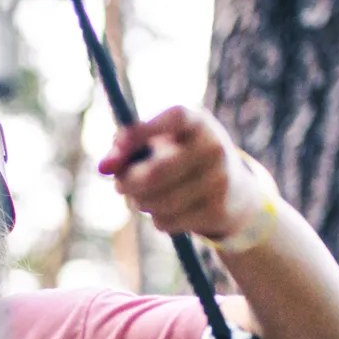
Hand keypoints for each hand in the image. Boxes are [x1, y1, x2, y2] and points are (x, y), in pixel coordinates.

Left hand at [97, 106, 266, 239]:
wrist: (235, 191)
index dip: (141, 131)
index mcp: (199, 123)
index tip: (117, 144)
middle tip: (119, 185)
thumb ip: (126, 146)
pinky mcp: (217, 211)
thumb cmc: (181, 159)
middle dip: (127, 182)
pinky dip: (157, 219)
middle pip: (154, 173)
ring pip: (156, 202)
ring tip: (144, 197)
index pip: (174, 118)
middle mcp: (214, 148)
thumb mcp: (158, 143)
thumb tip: (103, 167)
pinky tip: (167, 210)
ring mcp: (219, 181)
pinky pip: (166, 221)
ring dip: (139, 203)